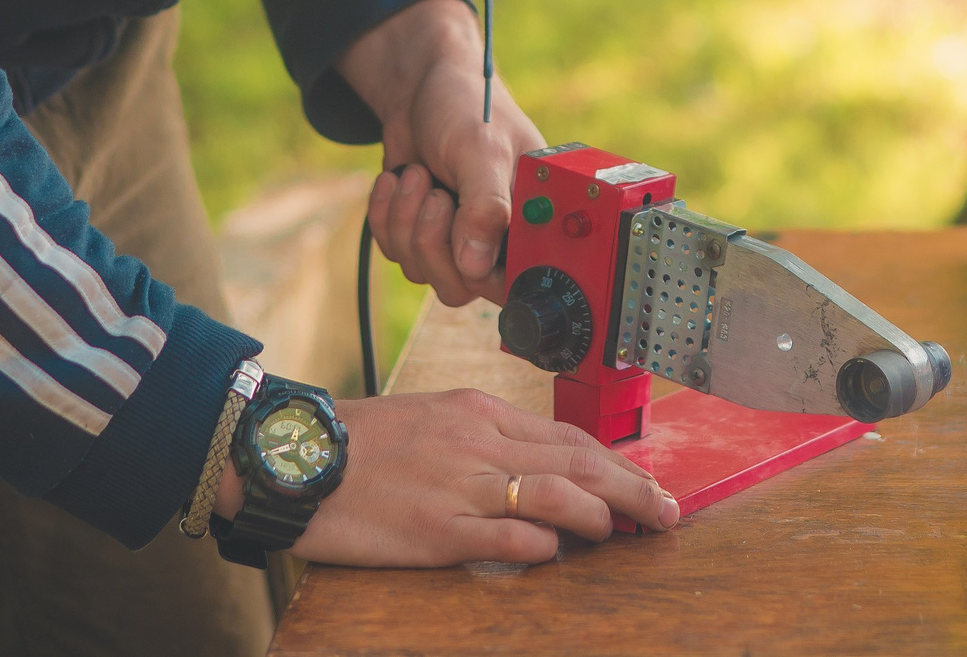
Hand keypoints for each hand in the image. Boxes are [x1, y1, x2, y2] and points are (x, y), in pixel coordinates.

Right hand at [220, 388, 678, 565]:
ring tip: (626, 531)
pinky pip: (507, 538)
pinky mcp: (437, 530)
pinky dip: (544, 547)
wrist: (296, 458)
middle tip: (670, 510)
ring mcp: (460, 487)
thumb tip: (537, 468)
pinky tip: (561, 553)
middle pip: (577, 461)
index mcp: (478, 412)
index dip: (616, 460)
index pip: (566, 435)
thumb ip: (484, 439)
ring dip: (601, 514)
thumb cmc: (360, 444)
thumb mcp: (431, 420)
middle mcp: (478, 443)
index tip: (648, 480)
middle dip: (632, 487)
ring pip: (555, 494)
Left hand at [342, 0, 545, 305]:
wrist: (421, 86)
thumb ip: (486, 207)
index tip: (462, 244)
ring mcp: (458, 239)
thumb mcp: (482, 150)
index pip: (519, 280)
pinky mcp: (423, 234)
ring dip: (406, 221)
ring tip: (417, 173)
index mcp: (532, 219)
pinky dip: (386, 216)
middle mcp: (499, 237)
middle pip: (460, 286)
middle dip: (432, 240)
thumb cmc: (467, 105)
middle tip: (435, 193)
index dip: (488, 274)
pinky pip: (395, 252)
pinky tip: (397, 179)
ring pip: (421, 271)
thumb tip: (476, 266)